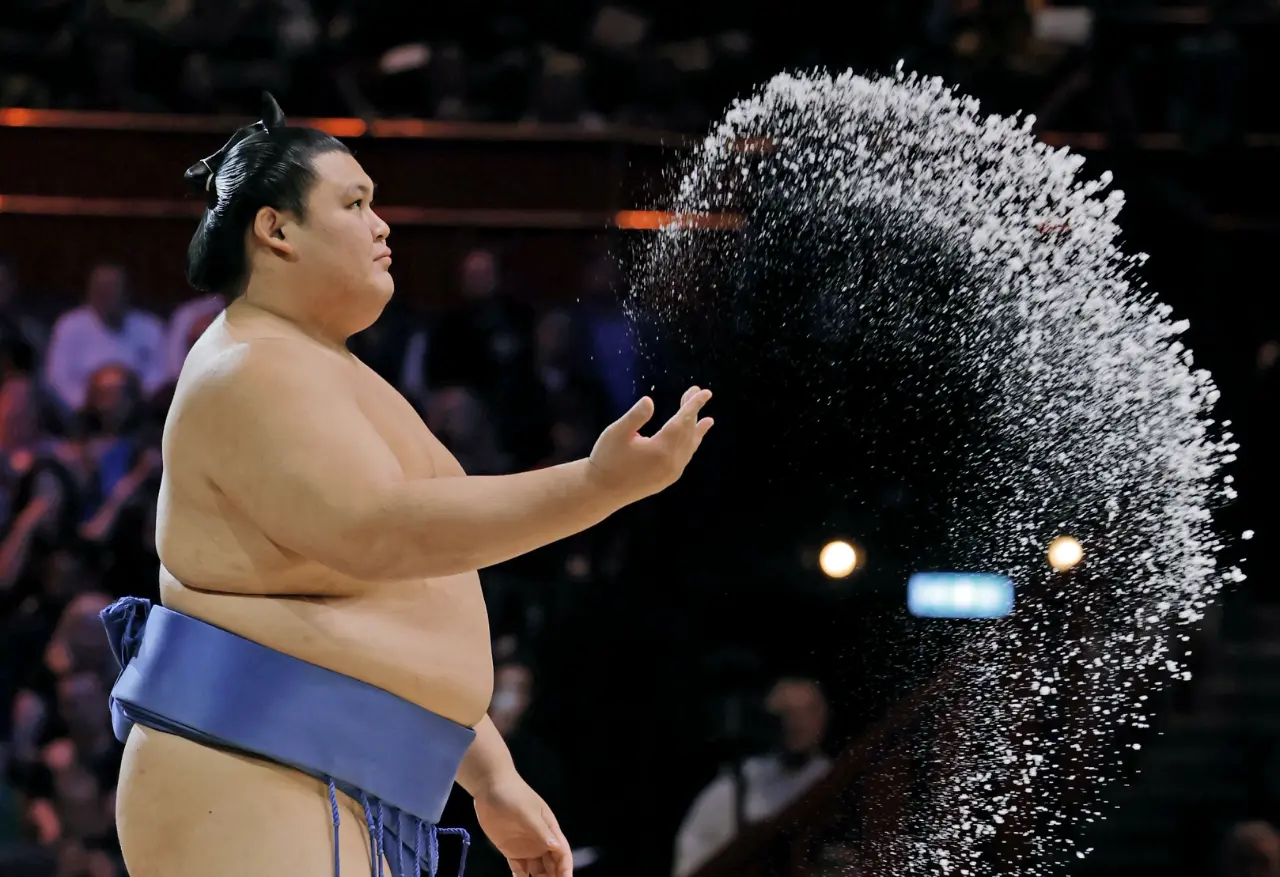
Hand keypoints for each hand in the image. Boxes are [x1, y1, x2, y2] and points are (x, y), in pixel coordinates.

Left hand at [473, 773, 570, 876]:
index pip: (562, 853)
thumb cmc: (512, 794)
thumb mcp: (526, 812)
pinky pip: (520, 871)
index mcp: (549, 829)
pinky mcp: (511, 850)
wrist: (489, 786)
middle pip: (553, 866)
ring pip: (538, 871)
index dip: (566, 870)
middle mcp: (541, 841)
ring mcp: (526, 847)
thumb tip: (556, 846)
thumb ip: (540, 830)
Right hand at [588, 386, 713, 502]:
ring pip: (689, 446)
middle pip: (688, 432)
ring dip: (696, 430)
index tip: (705, 392)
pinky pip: (685, 457)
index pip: (682, 421)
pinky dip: (690, 445)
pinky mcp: (667, 479)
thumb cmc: (606, 459)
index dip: (693, 405)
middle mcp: (672, 462)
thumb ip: (635, 416)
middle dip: (693, 412)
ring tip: (707, 420)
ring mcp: (671, 473)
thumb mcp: (616, 433)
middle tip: (696, 392)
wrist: (601, 492)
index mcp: (661, 449)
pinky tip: (691, 440)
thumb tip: (650, 400)